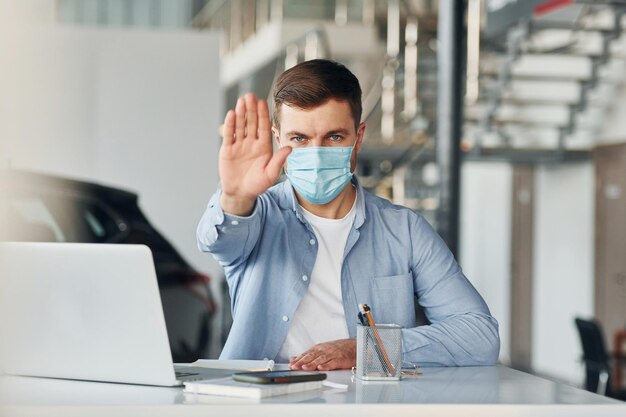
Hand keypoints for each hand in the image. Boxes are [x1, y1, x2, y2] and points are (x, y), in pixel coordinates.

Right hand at [219, 93, 291, 215]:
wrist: (240, 194)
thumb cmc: (257, 185)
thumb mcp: (270, 174)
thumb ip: (278, 161)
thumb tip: (290, 148)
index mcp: (263, 147)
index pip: (263, 127)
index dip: (263, 114)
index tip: (263, 102)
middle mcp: (251, 143)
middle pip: (251, 123)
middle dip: (251, 109)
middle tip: (250, 95)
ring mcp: (239, 145)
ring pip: (240, 126)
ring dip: (241, 114)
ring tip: (241, 101)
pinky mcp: (227, 150)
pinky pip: (229, 135)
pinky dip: (230, 125)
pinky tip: (231, 114)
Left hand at [288, 339, 355, 370]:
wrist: (354, 346)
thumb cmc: (338, 349)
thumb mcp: (321, 350)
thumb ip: (307, 355)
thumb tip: (294, 358)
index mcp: (319, 348)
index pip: (306, 354)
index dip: (298, 360)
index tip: (291, 364)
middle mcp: (324, 350)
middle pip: (312, 356)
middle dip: (302, 362)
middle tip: (294, 367)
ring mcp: (333, 354)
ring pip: (320, 359)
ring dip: (312, 364)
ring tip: (304, 368)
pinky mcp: (341, 359)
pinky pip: (333, 362)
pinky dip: (327, 365)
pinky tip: (321, 368)